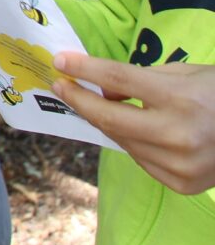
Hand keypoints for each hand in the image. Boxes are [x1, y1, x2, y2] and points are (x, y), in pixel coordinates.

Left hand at [53, 54, 214, 193]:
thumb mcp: (183, 73)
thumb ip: (139, 79)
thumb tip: (101, 89)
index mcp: (181, 98)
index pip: (119, 79)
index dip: (85, 69)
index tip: (60, 60)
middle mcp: (180, 134)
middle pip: (112, 117)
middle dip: (80, 100)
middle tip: (60, 87)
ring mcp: (181, 164)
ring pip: (122, 141)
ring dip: (103, 121)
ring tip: (90, 104)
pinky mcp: (183, 184)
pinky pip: (140, 159)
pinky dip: (130, 142)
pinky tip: (131, 129)